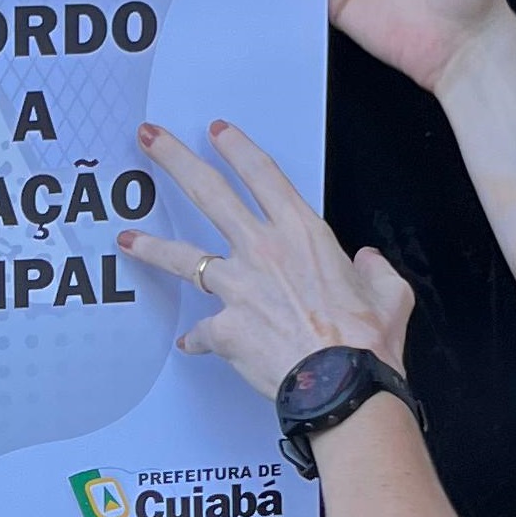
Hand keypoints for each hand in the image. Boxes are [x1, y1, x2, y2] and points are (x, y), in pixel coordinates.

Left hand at [118, 119, 414, 397]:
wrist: (343, 385)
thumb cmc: (368, 340)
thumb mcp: (390, 293)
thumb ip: (376, 270)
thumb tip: (367, 262)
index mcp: (302, 233)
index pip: (263, 175)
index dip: (237, 148)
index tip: (216, 131)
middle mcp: (262, 250)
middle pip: (209, 192)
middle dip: (175, 160)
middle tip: (148, 138)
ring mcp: (237, 287)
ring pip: (182, 256)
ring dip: (150, 244)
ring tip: (125, 237)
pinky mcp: (224, 327)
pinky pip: (202, 332)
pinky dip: (198, 339)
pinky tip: (189, 344)